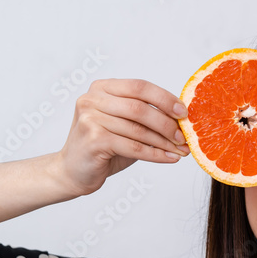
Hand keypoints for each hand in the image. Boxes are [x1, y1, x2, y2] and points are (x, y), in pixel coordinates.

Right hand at [55, 78, 190, 196]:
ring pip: (138, 129)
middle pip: (140, 108)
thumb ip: (144, 117)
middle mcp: (92, 99)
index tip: (183, 112)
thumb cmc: (103, 146)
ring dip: (164, 142)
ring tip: (180, 151)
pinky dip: (155, 154)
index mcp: (102, 88)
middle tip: (183, 137)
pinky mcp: (93, 140)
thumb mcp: (124, 125)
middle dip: (166, 124)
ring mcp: (90, 119)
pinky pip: (133, 147)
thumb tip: (180, 118)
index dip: (164, 98)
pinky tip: (168, 158)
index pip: (139, 86)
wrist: (73, 171)